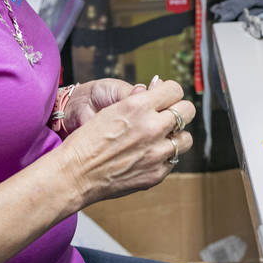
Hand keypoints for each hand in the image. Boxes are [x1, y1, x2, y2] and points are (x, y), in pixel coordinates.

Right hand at [57, 78, 196, 206]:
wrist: (75, 174)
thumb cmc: (87, 141)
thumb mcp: (110, 110)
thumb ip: (138, 99)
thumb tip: (156, 88)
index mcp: (138, 106)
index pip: (175, 90)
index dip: (170, 93)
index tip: (165, 98)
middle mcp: (151, 127)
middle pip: (187, 111)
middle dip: (179, 111)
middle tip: (168, 116)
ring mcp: (156, 152)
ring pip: (186, 138)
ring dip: (176, 136)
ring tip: (161, 139)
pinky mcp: (156, 173)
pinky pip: (173, 160)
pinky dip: (164, 157)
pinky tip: (148, 156)